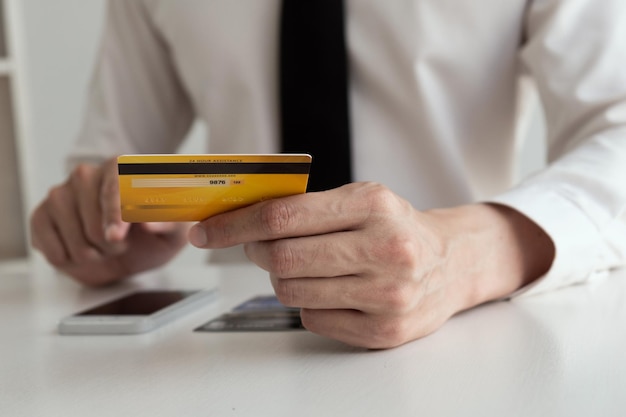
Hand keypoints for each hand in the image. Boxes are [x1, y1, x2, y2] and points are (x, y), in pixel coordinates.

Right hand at [30, 157, 188, 284]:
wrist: (130, 247)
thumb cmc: (153, 232)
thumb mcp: (174, 230)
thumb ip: (167, 223)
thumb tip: (149, 222)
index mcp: (121, 168)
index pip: (113, 188)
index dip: (114, 215)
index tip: (116, 237)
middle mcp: (86, 174)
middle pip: (92, 218)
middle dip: (110, 244)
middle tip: (122, 245)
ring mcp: (60, 192)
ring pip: (69, 232)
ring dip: (90, 253)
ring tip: (103, 248)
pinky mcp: (42, 214)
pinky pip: (47, 242)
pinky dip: (66, 258)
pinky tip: (79, 253)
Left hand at [188, 182, 553, 348]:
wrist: (450, 264)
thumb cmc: (396, 228)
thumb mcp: (362, 199)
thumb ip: (308, 206)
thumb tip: (241, 218)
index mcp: (373, 206)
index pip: (283, 215)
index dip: (235, 224)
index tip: (206, 231)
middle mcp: (384, 250)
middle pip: (282, 258)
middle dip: (255, 252)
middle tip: (255, 246)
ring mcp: (386, 295)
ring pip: (292, 292)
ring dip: (282, 278)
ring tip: (303, 266)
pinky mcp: (383, 331)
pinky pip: (312, 319)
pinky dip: (308, 303)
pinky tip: (331, 290)